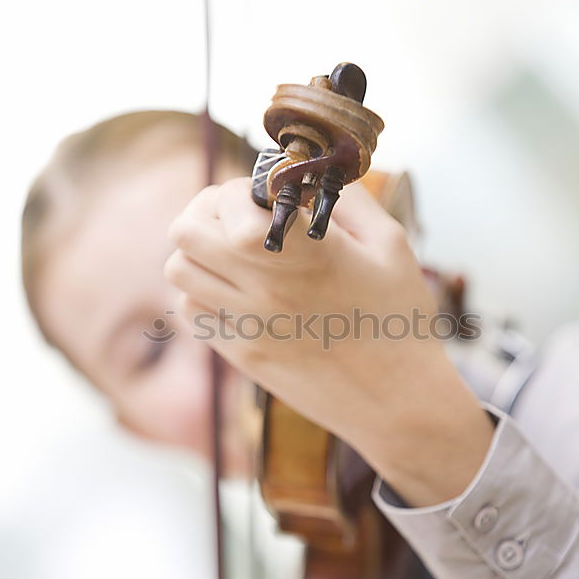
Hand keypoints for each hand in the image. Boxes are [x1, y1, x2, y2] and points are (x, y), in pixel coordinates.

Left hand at [164, 178, 492, 504]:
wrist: (397, 402)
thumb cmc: (400, 318)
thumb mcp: (391, 245)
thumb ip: (348, 200)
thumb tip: (307, 176)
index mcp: (306, 254)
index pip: (231, 206)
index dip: (239, 190)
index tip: (264, 196)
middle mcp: (267, 288)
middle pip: (186, 231)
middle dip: (207, 210)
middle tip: (236, 215)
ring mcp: (248, 326)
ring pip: (178, 270)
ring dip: (199, 251)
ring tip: (231, 252)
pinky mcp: (241, 356)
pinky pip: (189, 311)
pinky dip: (199, 291)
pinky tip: (232, 289)